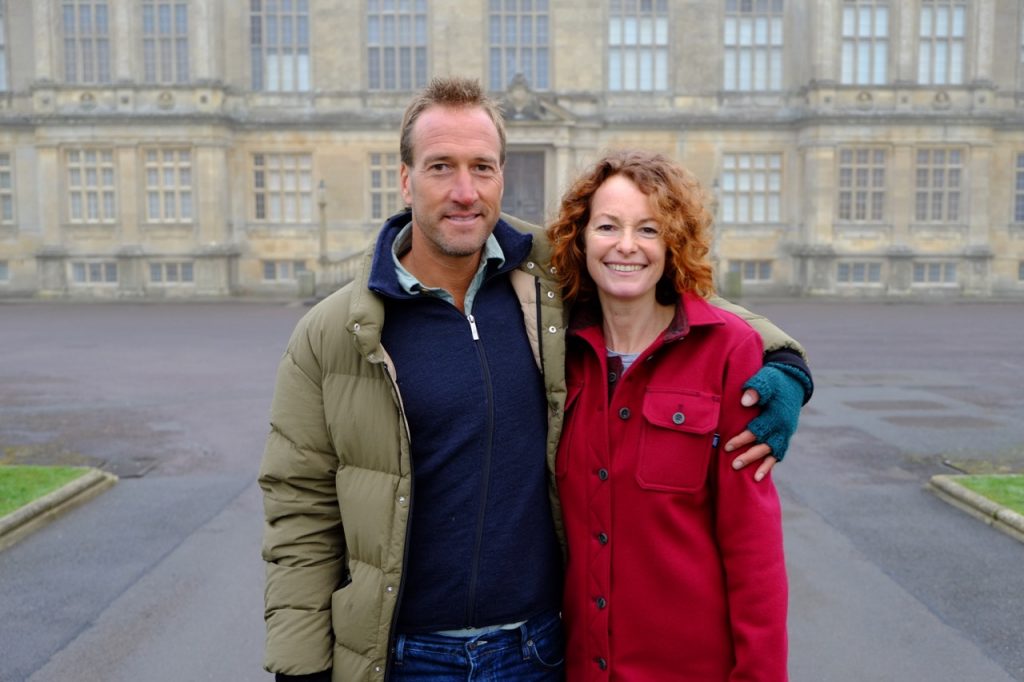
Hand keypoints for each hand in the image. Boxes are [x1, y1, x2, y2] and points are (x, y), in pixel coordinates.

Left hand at [727, 363, 808, 479]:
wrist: (792, 382)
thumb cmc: (773, 380)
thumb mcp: (765, 379)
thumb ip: (755, 389)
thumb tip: (744, 402)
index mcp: (777, 414)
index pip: (759, 429)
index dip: (743, 438)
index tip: (727, 446)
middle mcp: (783, 427)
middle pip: (766, 445)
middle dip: (750, 456)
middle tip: (734, 465)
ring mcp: (785, 433)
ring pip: (773, 452)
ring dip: (761, 464)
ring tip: (751, 477)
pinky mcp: (784, 436)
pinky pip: (778, 454)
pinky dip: (769, 465)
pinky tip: (759, 476)